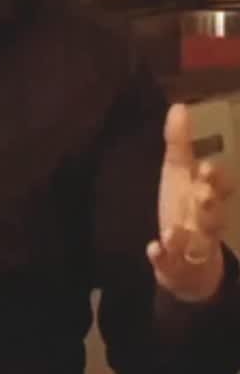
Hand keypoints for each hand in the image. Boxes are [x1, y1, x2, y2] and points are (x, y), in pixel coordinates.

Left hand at [147, 104, 232, 300]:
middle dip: (209, 204)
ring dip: (184, 236)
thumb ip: (180, 144)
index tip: (206, 169)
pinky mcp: (177, 267)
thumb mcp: (179, 175)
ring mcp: (194, 247)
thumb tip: (179, 106)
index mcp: (208, 198)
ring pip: (196, 243)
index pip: (220, 188)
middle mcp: (205, 222)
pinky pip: (171, 264)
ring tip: (172, 231)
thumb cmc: (186, 209)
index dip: (216, 180)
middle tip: (202, 194)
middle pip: (213, 215)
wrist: (186, 261)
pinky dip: (162, 257)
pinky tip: (153, 248)